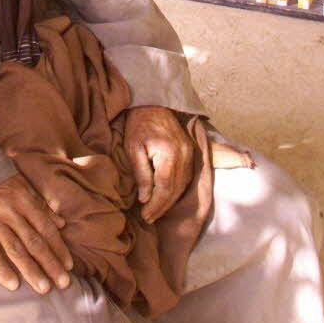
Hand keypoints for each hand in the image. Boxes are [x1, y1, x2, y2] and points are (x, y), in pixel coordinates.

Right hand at [0, 174, 73, 293]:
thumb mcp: (23, 185)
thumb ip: (41, 205)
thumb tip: (61, 224)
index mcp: (25, 200)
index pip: (46, 228)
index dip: (58, 247)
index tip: (69, 266)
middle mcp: (12, 212)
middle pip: (34, 242)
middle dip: (50, 264)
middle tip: (64, 283)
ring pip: (16, 250)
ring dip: (32, 270)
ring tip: (44, 288)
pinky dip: (1, 269)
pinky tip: (13, 284)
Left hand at [124, 107, 194, 223]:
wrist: (153, 104)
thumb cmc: (139, 125)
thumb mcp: (133, 148)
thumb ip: (141, 173)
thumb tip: (145, 198)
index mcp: (169, 153)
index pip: (165, 187)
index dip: (156, 205)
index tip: (145, 215)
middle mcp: (184, 155)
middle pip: (175, 189)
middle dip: (162, 207)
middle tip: (148, 218)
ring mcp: (190, 154)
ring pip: (182, 186)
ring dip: (169, 201)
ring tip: (154, 211)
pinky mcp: (190, 153)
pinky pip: (185, 178)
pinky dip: (175, 190)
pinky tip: (165, 197)